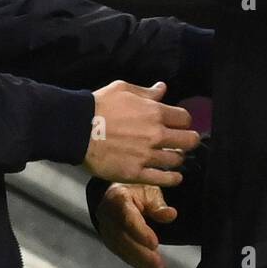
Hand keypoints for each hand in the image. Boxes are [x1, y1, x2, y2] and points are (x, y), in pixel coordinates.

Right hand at [84, 80, 198, 186]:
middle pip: (188, 140)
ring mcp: (147, 156)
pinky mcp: (136, 173)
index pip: (184, 118)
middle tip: (184, 142)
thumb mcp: (123, 89)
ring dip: (178, 158)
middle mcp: (156, 135)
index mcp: (155, 112)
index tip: (179, 124)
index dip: (184, 121)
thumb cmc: (99, 105)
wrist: (77, 128)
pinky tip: (175, 177)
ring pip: (176, 160)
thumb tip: (162, 89)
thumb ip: (146, 92)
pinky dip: (172, 178)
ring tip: (174, 158)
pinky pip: (162, 179)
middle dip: (189, 140)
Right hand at [96, 183, 178, 267]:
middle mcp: (107, 214)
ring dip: (139, 261)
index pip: (127, 218)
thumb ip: (159, 205)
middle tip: (159, 264)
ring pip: (120, 249)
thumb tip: (170, 215)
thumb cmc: (136, 190)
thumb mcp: (150, 191)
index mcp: (117, 198)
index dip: (140, 232)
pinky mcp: (108, 240)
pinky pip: (121, 253)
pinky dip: (135, 262)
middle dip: (141, 253)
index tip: (155, 244)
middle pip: (122, 238)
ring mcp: (105, 228)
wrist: (117, 192)